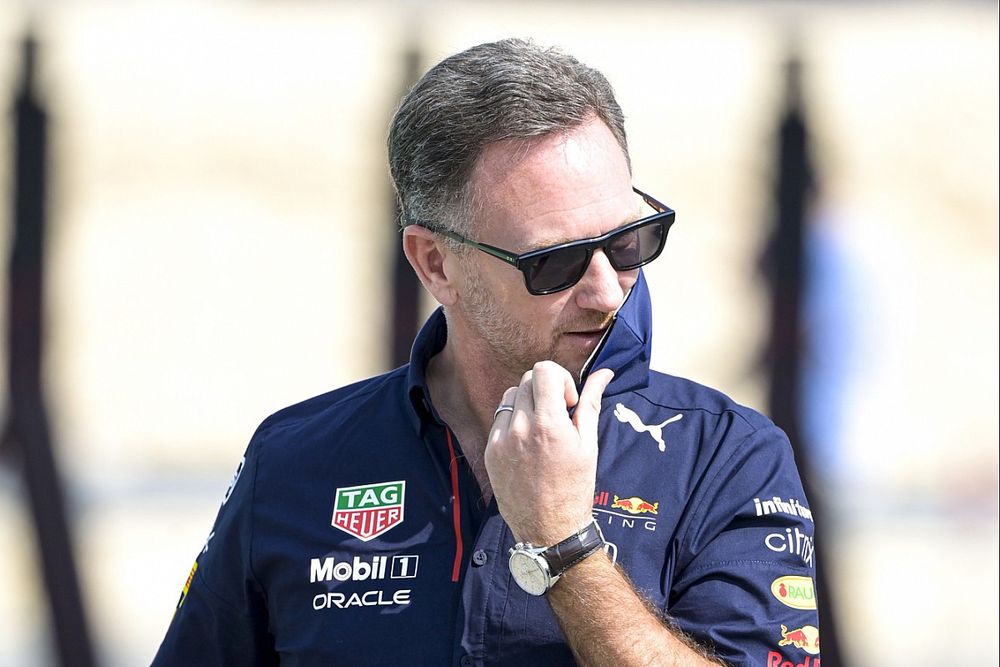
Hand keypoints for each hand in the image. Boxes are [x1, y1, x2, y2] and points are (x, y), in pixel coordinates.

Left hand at [485, 361, 613, 545]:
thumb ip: (591, 403)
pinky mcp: (489, 452)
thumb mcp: (588, 444)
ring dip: (528, 404)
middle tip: (558, 417)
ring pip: (511, 397)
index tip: (568, 402)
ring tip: (542, 431)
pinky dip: (514, 423)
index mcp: (548, 424)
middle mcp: (520, 428)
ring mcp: (500, 440)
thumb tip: (604, 373)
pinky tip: (528, 446)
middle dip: (546, 391)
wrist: (549, 529)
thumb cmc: (574, 488)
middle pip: (528, 380)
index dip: (560, 380)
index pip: (543, 370)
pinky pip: (500, 420)